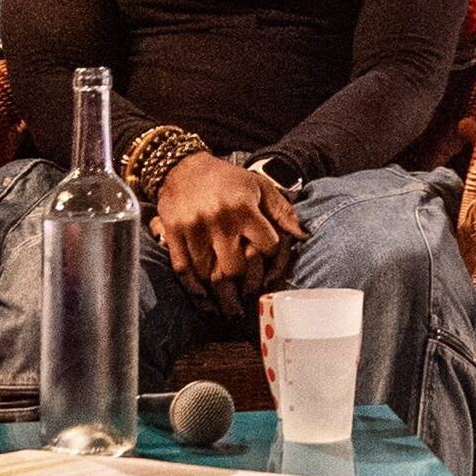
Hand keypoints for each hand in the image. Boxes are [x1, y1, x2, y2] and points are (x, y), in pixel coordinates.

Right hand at [147, 152, 307, 290]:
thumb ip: (282, 211)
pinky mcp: (173, 234)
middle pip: (234, 268)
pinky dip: (192, 288)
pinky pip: (182, 270)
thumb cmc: (227, 179)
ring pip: (207, 274)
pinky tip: (203, 298)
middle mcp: (218, 220)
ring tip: (227, 307)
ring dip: (218, 293)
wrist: (183, 167)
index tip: (268, 264)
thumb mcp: (259, 186)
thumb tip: (302, 236)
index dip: (271, 259)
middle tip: (246, 295)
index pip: (265, 247)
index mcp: (243, 208)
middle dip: (243, 283)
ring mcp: (193, 229)